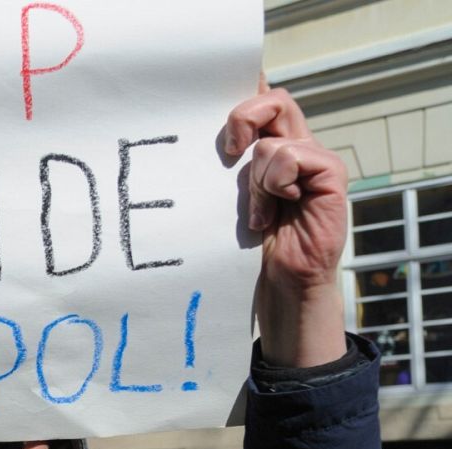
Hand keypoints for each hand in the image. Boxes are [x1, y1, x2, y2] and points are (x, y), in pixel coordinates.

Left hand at [222, 85, 348, 368]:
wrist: (282, 282)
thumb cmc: (253, 244)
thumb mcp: (231, 197)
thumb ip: (228, 165)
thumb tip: (198, 137)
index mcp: (274, 149)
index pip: (266, 102)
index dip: (248, 85)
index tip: (217, 87)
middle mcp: (298, 147)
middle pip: (275, 100)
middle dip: (243, 117)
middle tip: (228, 152)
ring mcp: (317, 161)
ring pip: (274, 140)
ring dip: (256, 179)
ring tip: (258, 212)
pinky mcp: (331, 176)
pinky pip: (294, 157)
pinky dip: (275, 184)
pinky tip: (275, 211)